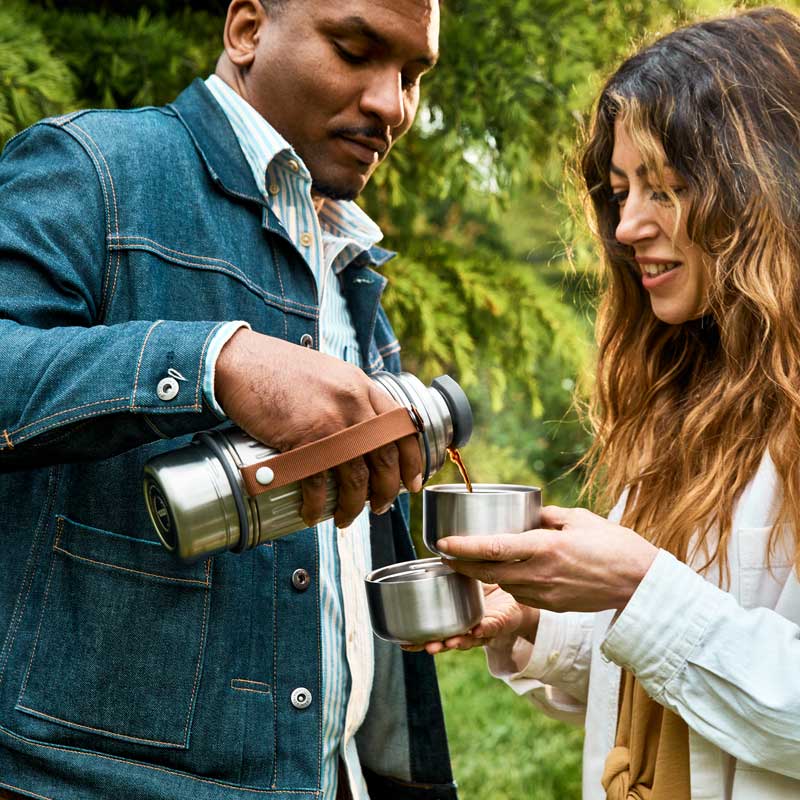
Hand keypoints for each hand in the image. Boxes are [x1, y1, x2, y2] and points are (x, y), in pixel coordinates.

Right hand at [215, 328, 422, 526]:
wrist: (241, 361)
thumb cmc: (279, 369)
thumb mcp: (329, 374)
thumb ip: (350, 398)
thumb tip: (363, 433)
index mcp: (363, 387)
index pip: (402, 428)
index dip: (412, 460)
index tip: (412, 482)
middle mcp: (354, 404)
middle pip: (384, 458)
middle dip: (386, 490)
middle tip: (380, 507)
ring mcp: (331, 423)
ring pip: (356, 477)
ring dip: (354, 505)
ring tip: (347, 518)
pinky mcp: (303, 439)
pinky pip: (319, 483)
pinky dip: (317, 505)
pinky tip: (313, 514)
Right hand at [402, 582, 539, 654]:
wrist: (522, 590)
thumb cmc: (493, 586)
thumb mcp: (469, 577)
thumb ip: (455, 569)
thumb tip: (438, 548)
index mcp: (456, 618)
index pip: (435, 631)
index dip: (418, 637)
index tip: (402, 641)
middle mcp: (468, 627)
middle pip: (447, 640)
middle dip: (432, 644)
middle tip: (414, 646)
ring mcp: (484, 627)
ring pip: (468, 639)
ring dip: (455, 642)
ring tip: (443, 643)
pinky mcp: (501, 622)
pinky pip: (492, 627)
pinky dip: (483, 630)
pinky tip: (475, 630)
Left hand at [436, 505, 657, 612]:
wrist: (640, 583)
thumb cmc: (614, 545)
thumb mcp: (579, 518)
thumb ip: (547, 516)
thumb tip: (527, 514)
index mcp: (545, 547)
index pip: (493, 548)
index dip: (463, 547)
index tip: (442, 542)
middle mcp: (540, 573)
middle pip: (488, 571)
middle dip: (462, 564)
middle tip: (445, 552)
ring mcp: (545, 594)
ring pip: (503, 585)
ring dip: (483, 575)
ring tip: (469, 561)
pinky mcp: (552, 606)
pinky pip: (520, 594)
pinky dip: (508, 583)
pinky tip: (506, 572)